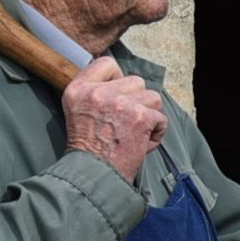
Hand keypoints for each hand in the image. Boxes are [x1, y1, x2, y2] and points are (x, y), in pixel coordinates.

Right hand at [61, 55, 167, 180]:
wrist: (93, 177)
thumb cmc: (89, 151)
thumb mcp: (78, 113)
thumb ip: (95, 92)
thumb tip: (120, 78)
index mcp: (78, 89)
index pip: (107, 64)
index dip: (118, 79)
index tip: (118, 97)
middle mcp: (98, 92)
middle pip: (135, 81)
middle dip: (137, 102)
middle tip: (125, 124)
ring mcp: (119, 103)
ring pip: (152, 97)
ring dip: (149, 116)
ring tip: (134, 134)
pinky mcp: (139, 116)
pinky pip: (161, 118)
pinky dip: (156, 133)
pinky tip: (141, 145)